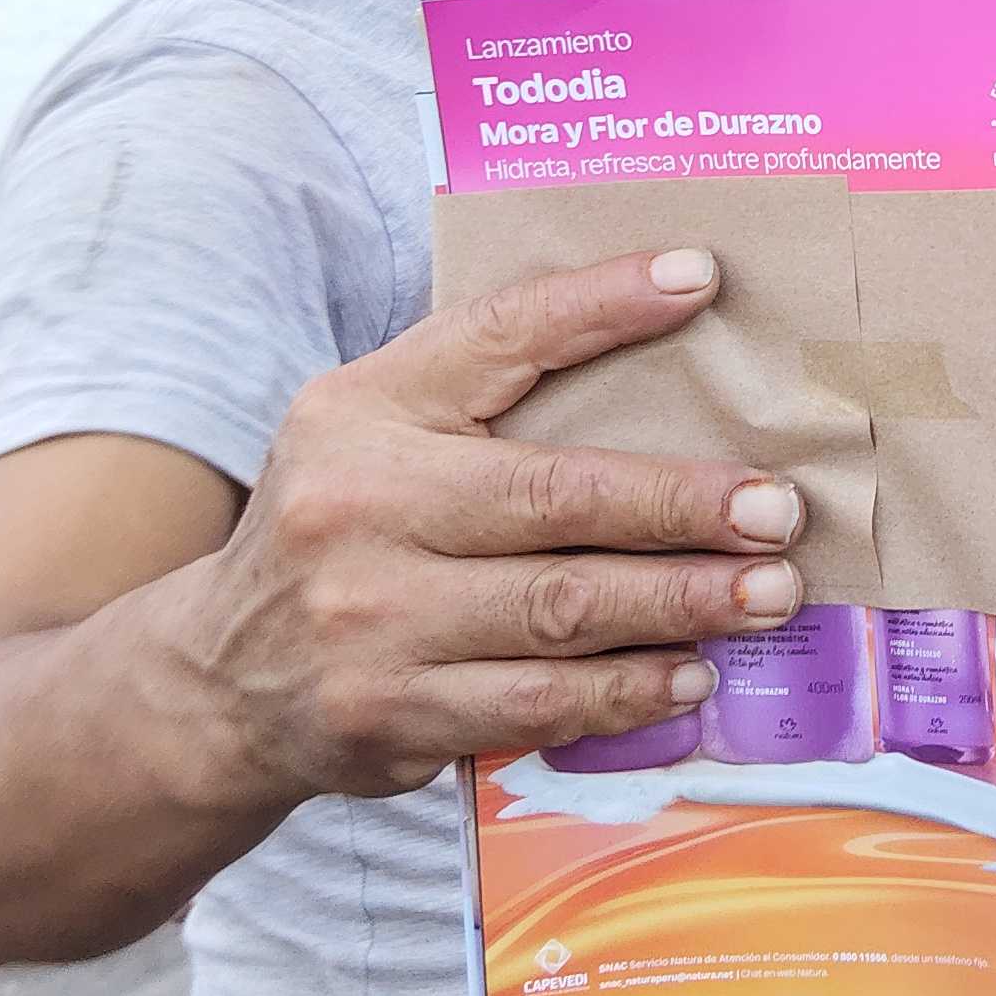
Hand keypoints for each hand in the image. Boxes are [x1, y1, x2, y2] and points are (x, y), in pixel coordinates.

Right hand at [165, 250, 805, 813]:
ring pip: (561, 612)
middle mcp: (359, 508)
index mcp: (362, 410)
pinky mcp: (391, 716)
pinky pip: (538, 703)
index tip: (701, 279)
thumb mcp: (372, 424)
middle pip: (552, 497)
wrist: (217, 679)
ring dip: (680, 605)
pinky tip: (690, 672)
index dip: (601, 305)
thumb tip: (652, 328)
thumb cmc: (338, 525)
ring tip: (768, 593)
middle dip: (681, 505)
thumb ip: (479, 383)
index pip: (496, 337)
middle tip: (777, 509)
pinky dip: (627, 690)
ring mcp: (372, 621)